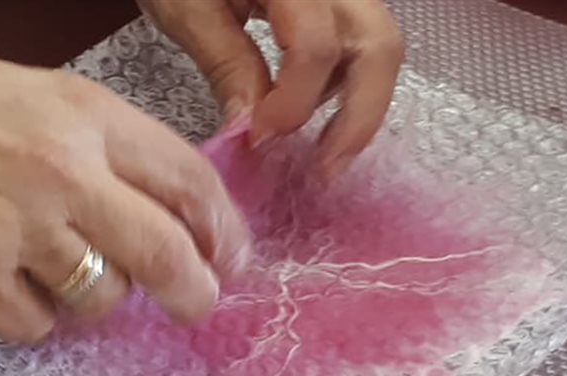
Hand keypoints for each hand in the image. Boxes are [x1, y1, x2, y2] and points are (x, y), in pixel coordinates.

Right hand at [0, 31, 252, 340]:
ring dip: (97, 297)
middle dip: (194, 291)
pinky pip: (36, 324)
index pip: (189, 182)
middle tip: (195, 302)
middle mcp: (63, 172)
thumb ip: (104, 142)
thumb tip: (161, 199)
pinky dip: (34, 315)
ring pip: (103, 299)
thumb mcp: (37, 91)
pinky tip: (10, 282)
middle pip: (167, 255)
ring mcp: (17, 228)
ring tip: (62, 270)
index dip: (223, 229)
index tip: (230, 254)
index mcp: (87, 116)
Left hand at [139, 0, 403, 176]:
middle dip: (358, 117)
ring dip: (353, 103)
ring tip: (315, 147)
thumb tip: (252, 128)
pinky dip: (339, 83)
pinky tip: (304, 110)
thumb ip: (226, 63)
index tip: (259, 139)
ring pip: (378, 48)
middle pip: (379, 47)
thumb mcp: (188, 7)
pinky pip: (357, 44)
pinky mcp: (338, 2)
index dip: (291, 103)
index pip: (314, 47)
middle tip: (326, 169)